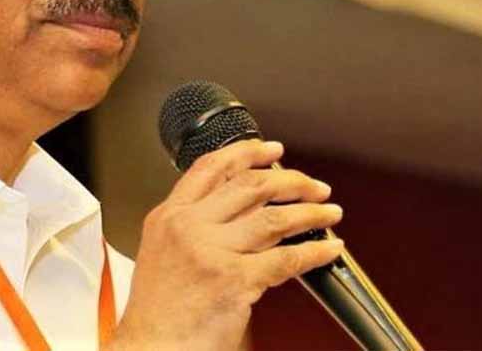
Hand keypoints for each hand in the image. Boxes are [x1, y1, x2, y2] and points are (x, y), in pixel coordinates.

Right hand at [105, 140, 343, 350]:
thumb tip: (245, 214)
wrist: (152, 348)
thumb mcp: (163, 253)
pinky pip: (286, 259)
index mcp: (168, 216)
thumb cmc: (158, 312)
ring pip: (273, 218)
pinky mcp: (234, 280)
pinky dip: (314, 252)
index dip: (246, 152)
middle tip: (313, 185)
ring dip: (309, 211)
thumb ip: (194, 228)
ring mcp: (211, 251)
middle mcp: (188, 227)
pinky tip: (328, 249)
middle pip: (248, 186)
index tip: (271, 150)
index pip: (210, 168)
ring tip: (329, 211)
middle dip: (290, 181)